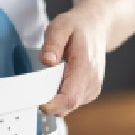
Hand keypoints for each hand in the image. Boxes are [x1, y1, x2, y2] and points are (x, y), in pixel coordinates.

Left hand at [39, 0, 108, 116]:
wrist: (97, 28)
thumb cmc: (78, 27)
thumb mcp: (61, 26)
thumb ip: (52, 44)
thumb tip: (47, 61)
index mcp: (85, 67)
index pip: (69, 98)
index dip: (51, 104)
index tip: (37, 99)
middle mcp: (92, 82)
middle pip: (67, 106)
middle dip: (49, 101)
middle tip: (40, 82)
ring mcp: (93, 89)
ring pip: (68, 107)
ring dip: (55, 98)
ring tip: (53, 76)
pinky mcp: (91, 93)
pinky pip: (71, 103)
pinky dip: (61, 96)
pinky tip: (61, 79)